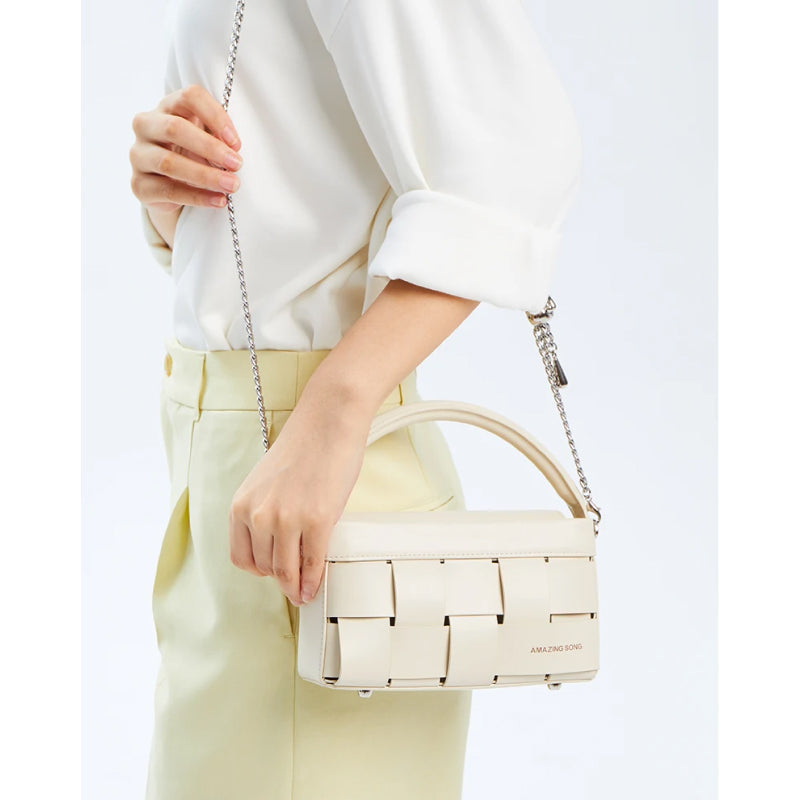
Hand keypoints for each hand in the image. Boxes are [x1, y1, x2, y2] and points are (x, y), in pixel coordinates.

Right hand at [129, 84, 242, 223]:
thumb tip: (232, 149)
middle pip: (174, 129)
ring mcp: (139, 155)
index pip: (189, 97)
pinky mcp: (139, 184)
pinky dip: (197, 197)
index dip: (215, 116)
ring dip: (205, 175)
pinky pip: (169, 191)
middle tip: (237, 164)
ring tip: (231, 185)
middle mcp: (146, 126)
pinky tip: (219, 200)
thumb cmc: (192, 154)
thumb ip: (217, 137)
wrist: (168, 186)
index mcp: (167, 106)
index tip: (236, 142)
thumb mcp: (206, 139)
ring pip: (169, 162)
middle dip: (210, 148)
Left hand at [228, 390, 372, 605]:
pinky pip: (313, 563)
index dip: (259, 570)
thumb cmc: (303, 446)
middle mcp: (259, 515)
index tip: (272, 574)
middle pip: (265, 568)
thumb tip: (278, 545)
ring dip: (297, 586)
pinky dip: (314, 579)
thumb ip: (265, 513)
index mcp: (241, 505)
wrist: (328, 422)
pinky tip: (316, 584)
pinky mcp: (317, 520)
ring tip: (305, 589)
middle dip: (281, 579)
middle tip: (294, 584)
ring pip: (287, 571)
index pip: (241, 557)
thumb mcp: (267, 484)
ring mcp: (288, 519)